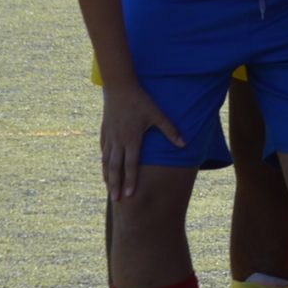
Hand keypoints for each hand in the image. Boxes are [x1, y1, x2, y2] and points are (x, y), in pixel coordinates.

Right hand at [100, 80, 184, 199]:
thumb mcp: (158, 115)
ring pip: (107, 161)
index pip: (130, 165)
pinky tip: (105, 170)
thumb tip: (184, 145)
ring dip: (108, 176)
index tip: (129, 195)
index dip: (130, 181)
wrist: (120, 87)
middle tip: (116, 199)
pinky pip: (103, 151)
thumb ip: (170, 131)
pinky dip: (104, 163)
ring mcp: (110, 137)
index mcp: (132, 139)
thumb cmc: (141, 101)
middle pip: (115, 168)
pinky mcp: (104, 132)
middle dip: (115, 185)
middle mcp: (118, 141)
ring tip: (109, 190)